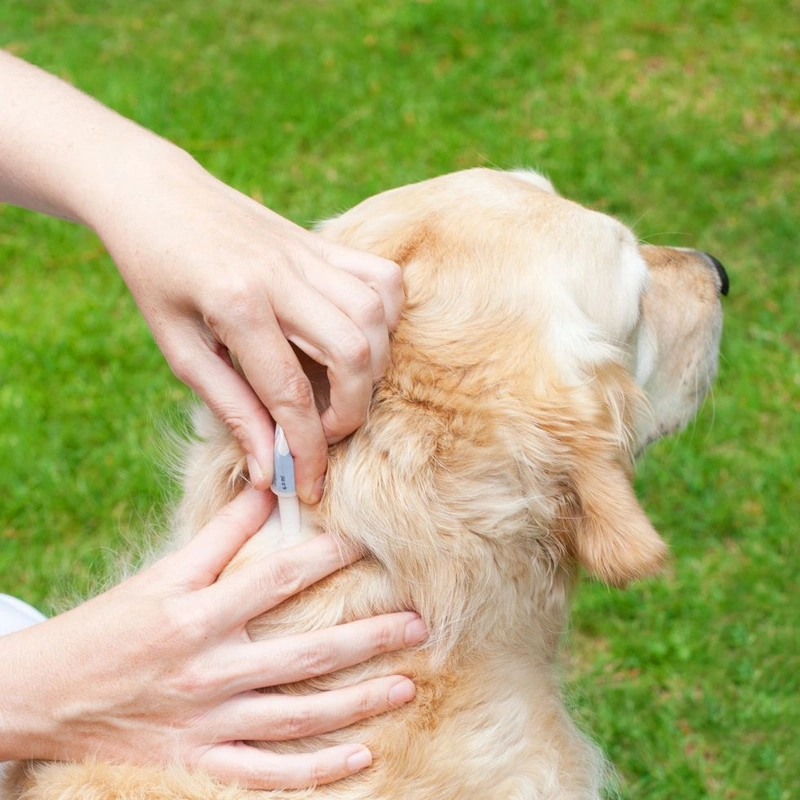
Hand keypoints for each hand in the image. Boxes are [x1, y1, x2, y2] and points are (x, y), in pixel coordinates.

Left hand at [0, 52, 403, 502]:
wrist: (156, 195)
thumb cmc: (157, 276)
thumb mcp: (179, 348)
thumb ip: (230, 407)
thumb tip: (267, 467)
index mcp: (235, 305)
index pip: (289, 393)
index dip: (306, 450)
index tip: (306, 486)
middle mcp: (281, 276)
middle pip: (353, 353)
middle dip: (352, 410)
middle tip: (327, 430)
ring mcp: (308, 254)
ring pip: (375, 315)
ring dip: (373, 366)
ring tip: (344, 386)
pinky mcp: (323, 242)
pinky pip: (383, 277)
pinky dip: (385, 316)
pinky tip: (360, 337)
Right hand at [0, 489, 425, 788]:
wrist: (46, 698)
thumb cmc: (110, 625)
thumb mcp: (161, 573)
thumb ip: (220, 534)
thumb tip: (268, 489)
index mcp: (200, 615)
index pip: (281, 578)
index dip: (332, 556)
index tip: (373, 543)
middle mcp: (212, 670)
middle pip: (308, 653)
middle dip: (371, 638)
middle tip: (421, 625)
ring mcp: (209, 723)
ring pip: (301, 716)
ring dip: (359, 702)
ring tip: (408, 685)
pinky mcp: (200, 764)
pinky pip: (269, 773)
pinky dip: (317, 770)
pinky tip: (362, 757)